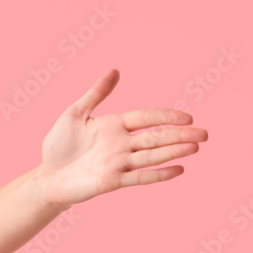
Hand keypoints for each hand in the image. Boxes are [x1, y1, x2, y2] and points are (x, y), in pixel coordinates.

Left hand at [36, 69, 208, 206]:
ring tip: (195, 148)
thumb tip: (115, 71)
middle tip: (205, 134)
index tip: (188, 117)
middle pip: (155, 137)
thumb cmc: (59, 145)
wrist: (47, 175)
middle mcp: (121, 144)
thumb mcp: (74, 114)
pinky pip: (139, 177)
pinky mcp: (112, 181)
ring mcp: (118, 163)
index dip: (166, 117)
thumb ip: (96, 94)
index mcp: (114, 125)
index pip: (146, 118)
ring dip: (173, 152)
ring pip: (151, 156)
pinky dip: (158, 174)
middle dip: (180, 135)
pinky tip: (178, 170)